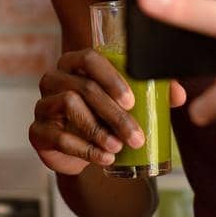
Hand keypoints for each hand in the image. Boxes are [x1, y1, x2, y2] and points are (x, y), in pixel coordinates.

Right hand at [29, 50, 186, 175]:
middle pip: (84, 88)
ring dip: (98, 130)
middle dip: (114, 114)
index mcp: (76, 63)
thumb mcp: (127, 103)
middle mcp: (55, 78)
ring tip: (119, 147)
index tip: (132, 100)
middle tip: (136, 136)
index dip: (110, 77)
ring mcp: (43, 104)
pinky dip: (84, 149)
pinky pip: (59, 137)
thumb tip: (178, 95)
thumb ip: (153, 93)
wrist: (80, 148)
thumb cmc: (104, 116)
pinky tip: (105, 158)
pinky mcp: (37, 131)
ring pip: (69, 107)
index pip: (89, 58)